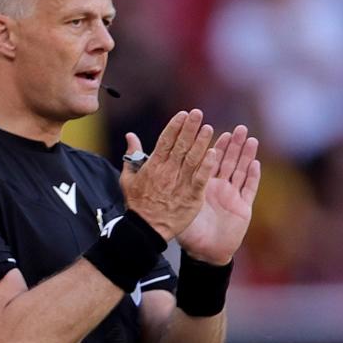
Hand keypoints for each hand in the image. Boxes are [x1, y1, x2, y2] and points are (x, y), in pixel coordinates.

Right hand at [120, 109, 218, 239]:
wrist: (145, 229)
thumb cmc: (137, 204)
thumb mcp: (128, 179)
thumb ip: (131, 156)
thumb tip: (130, 136)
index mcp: (153, 166)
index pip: (165, 141)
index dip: (175, 126)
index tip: (184, 114)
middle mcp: (167, 172)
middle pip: (180, 145)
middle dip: (190, 128)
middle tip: (198, 114)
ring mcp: (180, 184)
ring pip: (192, 159)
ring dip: (201, 143)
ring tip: (209, 128)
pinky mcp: (191, 197)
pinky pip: (201, 178)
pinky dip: (207, 166)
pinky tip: (214, 153)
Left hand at [176, 125, 260, 264]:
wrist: (204, 252)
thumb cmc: (188, 231)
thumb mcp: (176, 206)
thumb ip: (167, 186)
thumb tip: (150, 170)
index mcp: (201, 185)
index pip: (206, 160)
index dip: (209, 145)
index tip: (209, 127)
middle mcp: (218, 188)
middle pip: (226, 162)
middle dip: (232, 145)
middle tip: (237, 128)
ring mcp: (232, 196)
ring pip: (240, 171)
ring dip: (245, 155)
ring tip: (249, 138)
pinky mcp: (243, 207)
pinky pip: (249, 189)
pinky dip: (252, 176)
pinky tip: (255, 163)